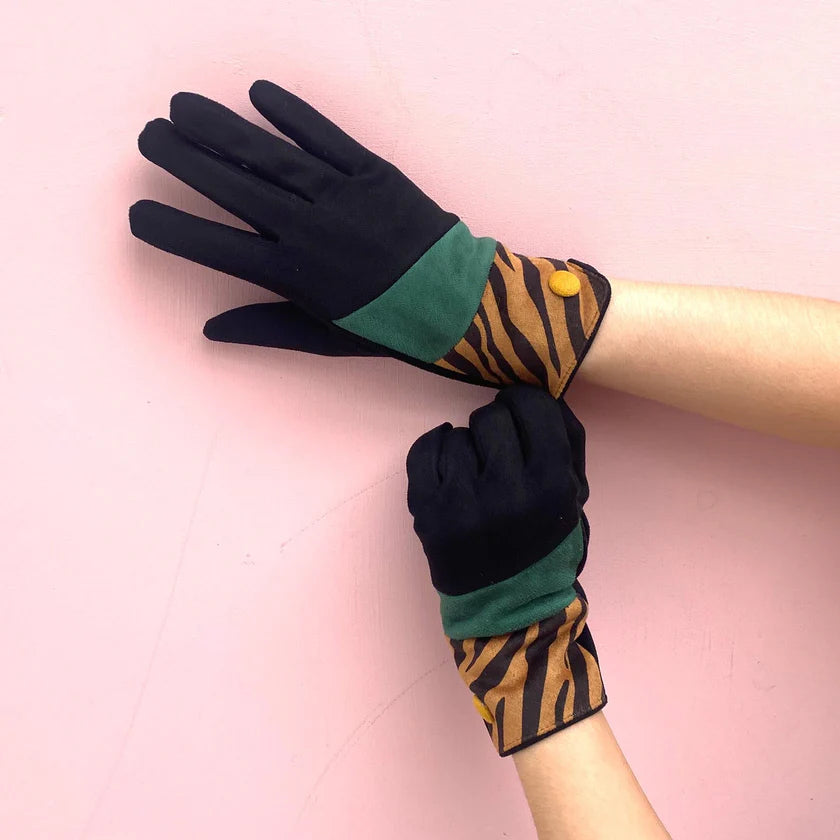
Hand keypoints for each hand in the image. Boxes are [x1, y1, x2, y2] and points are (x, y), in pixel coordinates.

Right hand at [130, 81, 609, 395]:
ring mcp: (338, 196)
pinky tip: (258, 93)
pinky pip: (323, 137)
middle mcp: (306, 229)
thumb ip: (265, 328)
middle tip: (149, 136)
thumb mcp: (324, 339)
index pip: (214, 247)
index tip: (138, 213)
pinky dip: (291, 114)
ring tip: (182, 106)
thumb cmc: (388, 325)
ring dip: (221, 128)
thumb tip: (210, 332)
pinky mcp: (371, 172)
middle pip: (231, 187)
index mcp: (290, 275)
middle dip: (184, 159)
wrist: (455, 303)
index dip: (172, 229)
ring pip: (267, 155)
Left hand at [406, 385, 604, 754]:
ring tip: (476, 471)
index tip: (520, 411)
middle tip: (498, 449)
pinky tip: (448, 459)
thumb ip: (566, 443)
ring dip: (468, 446)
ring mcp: (461, 502)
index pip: (534, 408)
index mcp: (552, 485)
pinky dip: (435, 448)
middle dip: (498, 427)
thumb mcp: (575, 499)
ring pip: (457, 435)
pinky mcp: (426, 512)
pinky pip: (423, 451)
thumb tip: (539, 393)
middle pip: (492, 418)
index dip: (525, 403)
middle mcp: (506, 490)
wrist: (510, 611)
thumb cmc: (547, 550)